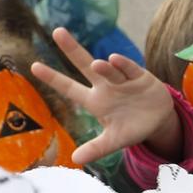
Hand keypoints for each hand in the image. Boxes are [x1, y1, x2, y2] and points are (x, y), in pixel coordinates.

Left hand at [34, 28, 183, 163]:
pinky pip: (130, 69)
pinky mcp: (141, 77)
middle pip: (85, 65)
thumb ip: (97, 149)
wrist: (159, 121)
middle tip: (57, 32)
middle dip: (72, 49)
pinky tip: (116, 60)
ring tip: (100, 64)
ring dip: (105, 67)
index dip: (53, 78)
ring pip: (110, 70)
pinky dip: (124, 65)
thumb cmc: (131, 128)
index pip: (70, 88)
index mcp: (95, 101)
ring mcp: (122, 80)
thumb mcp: (114, 141)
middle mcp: (105, 86)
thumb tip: (76, 160)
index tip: (34, 66)